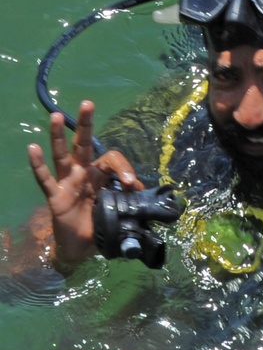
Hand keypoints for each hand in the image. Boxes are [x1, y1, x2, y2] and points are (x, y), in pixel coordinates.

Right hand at [27, 102, 141, 270]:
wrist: (81, 246)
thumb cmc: (99, 224)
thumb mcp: (119, 211)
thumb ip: (131, 202)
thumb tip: (142, 193)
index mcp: (100, 175)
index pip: (111, 159)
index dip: (123, 168)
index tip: (131, 185)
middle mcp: (82, 173)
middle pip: (83, 143)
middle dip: (86, 124)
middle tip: (88, 104)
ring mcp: (67, 182)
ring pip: (61, 154)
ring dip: (58, 136)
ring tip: (57, 116)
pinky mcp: (55, 196)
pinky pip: (44, 178)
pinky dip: (38, 164)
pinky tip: (33, 148)